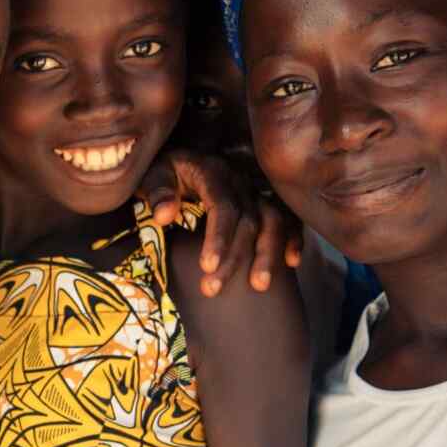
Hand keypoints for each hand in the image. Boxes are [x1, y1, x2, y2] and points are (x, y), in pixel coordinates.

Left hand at [139, 147, 301, 295]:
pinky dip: (293, 238)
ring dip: (267, 254)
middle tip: (213, 289)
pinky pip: (287, 217)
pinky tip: (292, 262)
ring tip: (259, 285)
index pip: (222, 207)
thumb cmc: (164, 171)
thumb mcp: (152, 174)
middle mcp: (239, 180)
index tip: (207, 267)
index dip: (218, 237)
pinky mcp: (264, 199)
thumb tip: (164, 215)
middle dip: (234, 257)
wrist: (180, 158)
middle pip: (247, 220)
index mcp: (212, 171)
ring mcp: (255, 189)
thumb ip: (157, 192)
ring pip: (272, 221)